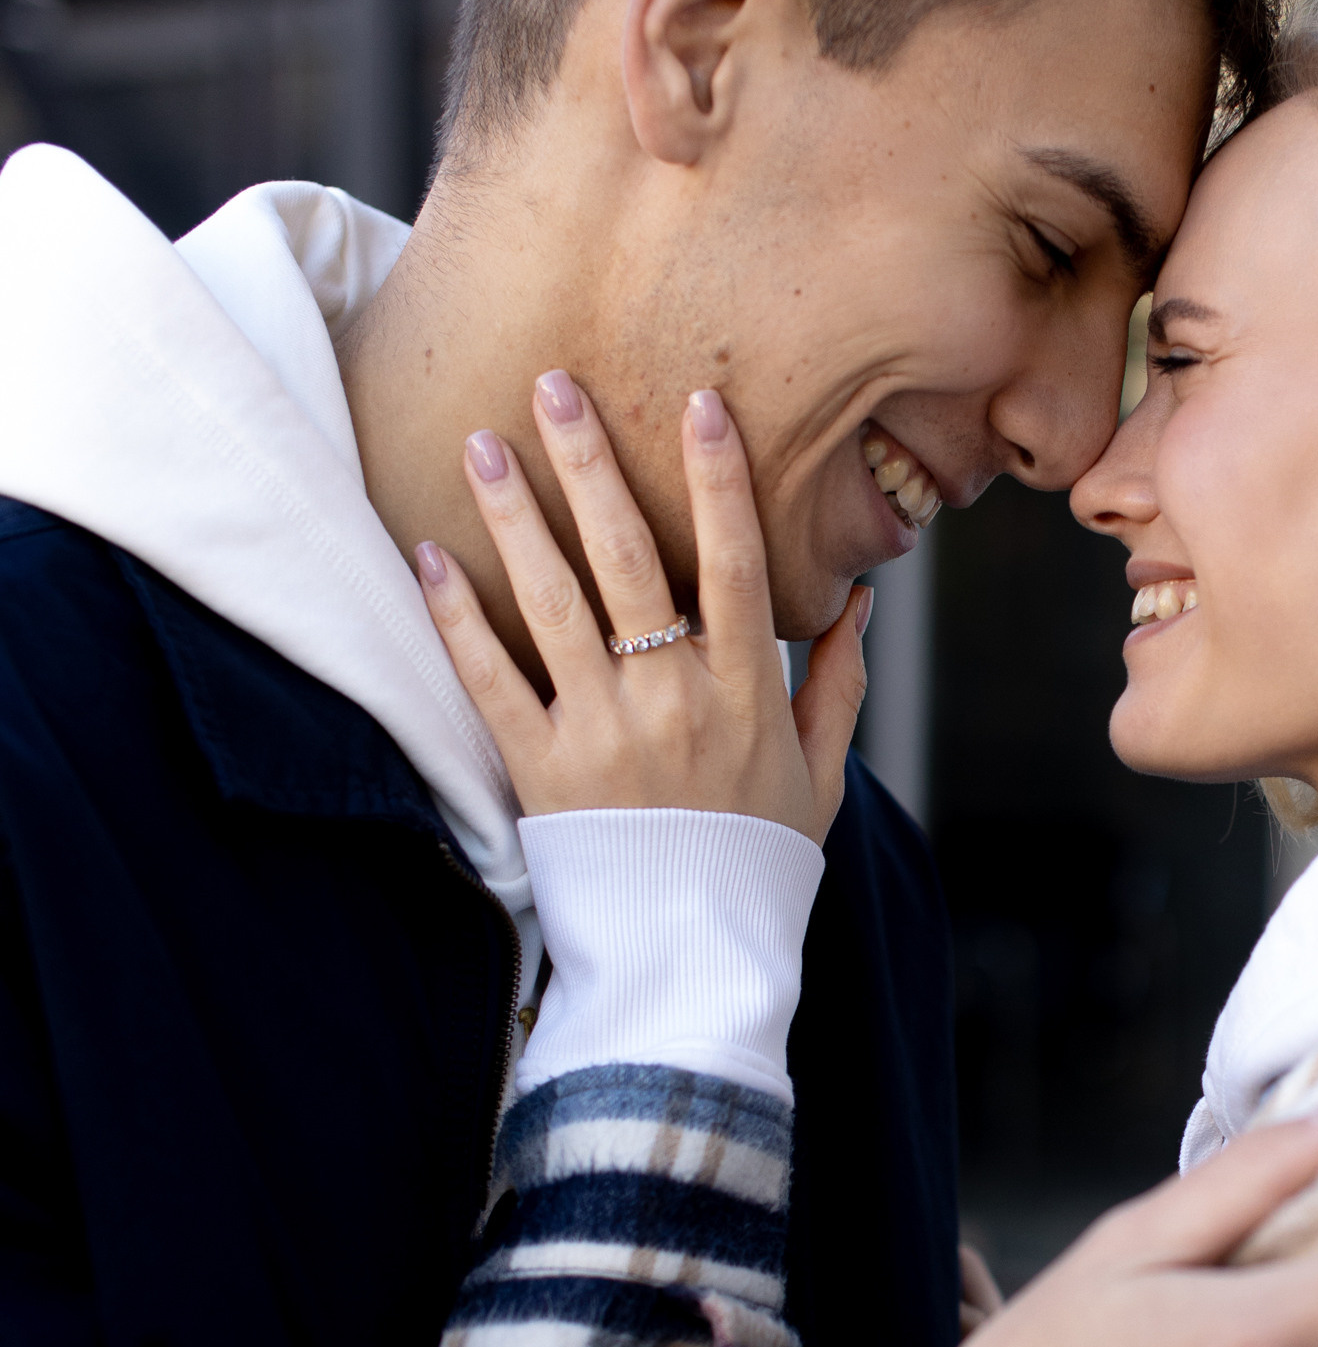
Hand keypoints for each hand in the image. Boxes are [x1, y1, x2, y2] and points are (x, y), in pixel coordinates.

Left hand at [415, 376, 865, 843]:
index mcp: (746, 692)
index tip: (700, 402)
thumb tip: (859, 603)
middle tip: (554, 386)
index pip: (735, 562)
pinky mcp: (541, 771)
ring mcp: (603, 733)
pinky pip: (490, 680)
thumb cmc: (757, 863)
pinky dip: (456, 616)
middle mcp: (673, 700)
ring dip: (515, 515)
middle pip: (629, 557)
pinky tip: (429, 555)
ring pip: (552, 602)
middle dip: (590, 463)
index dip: (719, 479)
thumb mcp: (822, 776)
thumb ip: (838, 685)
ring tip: (480, 444)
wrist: (692, 960)